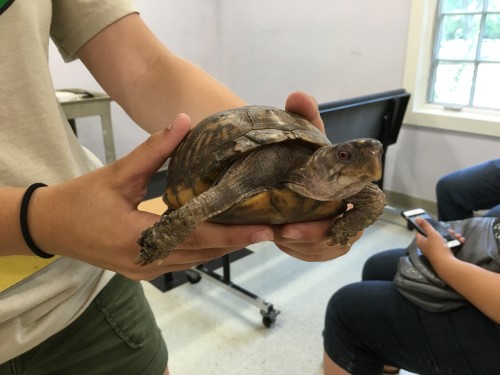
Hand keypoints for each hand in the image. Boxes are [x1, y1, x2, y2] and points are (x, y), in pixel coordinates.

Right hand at [29, 114, 273, 279]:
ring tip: (253, 233)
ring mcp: (145, 270)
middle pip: (202, 253)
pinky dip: (204, 251)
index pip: (196, 236)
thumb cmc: (80, 199)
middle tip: (271, 230)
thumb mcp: (116, 172)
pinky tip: (220, 238)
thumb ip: (153, 149)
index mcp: (137, 236)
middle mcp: (146, 259)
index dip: (232, 233)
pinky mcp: (143, 270)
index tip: (264, 230)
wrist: (51, 227)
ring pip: (195, 261)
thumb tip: (185, 120)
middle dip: (238, 242)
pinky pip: (183, 262)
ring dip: (223, 248)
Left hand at [273, 91, 362, 260]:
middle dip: (315, 235)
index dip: (355, 216)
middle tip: (286, 230)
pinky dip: (298, 250)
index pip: (368, 206)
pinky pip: (316, 255)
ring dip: (302, 245)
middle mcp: (350, 211)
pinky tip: (280, 239)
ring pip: (328, 248)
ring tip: (277, 233)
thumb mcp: (303, 140)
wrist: (288, 178)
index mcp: (353, 188)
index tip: (332, 214)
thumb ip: (304, 119)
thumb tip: (298, 95)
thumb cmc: (303, 159)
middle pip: (345, 235)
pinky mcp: (323, 244)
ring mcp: (338, 230)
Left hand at [415, 217, 463, 269]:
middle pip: (434, 236)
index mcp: (421, 241)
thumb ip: (426, 226)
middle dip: (444, 232)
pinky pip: (448, 246)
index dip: (426, 227)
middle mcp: (426, 246)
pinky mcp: (442, 254)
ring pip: (443, 240)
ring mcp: (434, 251)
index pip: (420, 232)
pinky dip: (454, 243)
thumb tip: (417, 218)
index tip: (433, 224)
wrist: (446, 264)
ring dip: (452, 237)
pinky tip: (460, 241)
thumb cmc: (437, 248)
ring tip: (458, 236)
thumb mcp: (432, 234)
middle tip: (451, 231)